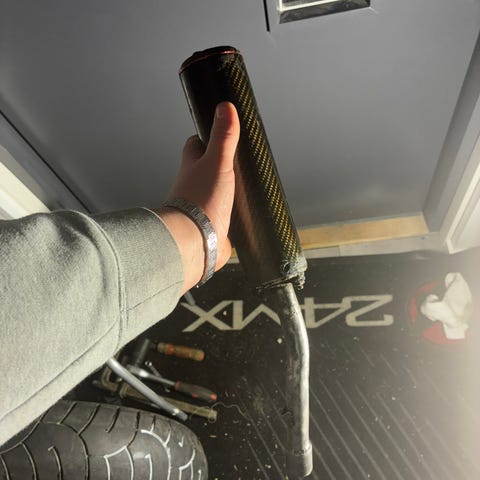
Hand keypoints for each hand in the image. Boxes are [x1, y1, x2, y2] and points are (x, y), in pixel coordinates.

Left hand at [155, 102, 239, 291]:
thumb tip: (225, 107)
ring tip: (244, 186)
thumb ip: (223, 137)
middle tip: (236, 160)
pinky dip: (233, 212)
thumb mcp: (218, 162)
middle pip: (205, 169)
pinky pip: (224, 215)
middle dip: (218, 164)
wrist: (197, 241)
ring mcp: (203, 206)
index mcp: (192, 168)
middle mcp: (194, 186)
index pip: (196, 146)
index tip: (217, 132)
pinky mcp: (214, 225)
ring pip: (215, 192)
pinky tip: (244, 212)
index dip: (205, 138)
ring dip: (227, 190)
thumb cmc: (202, 201)